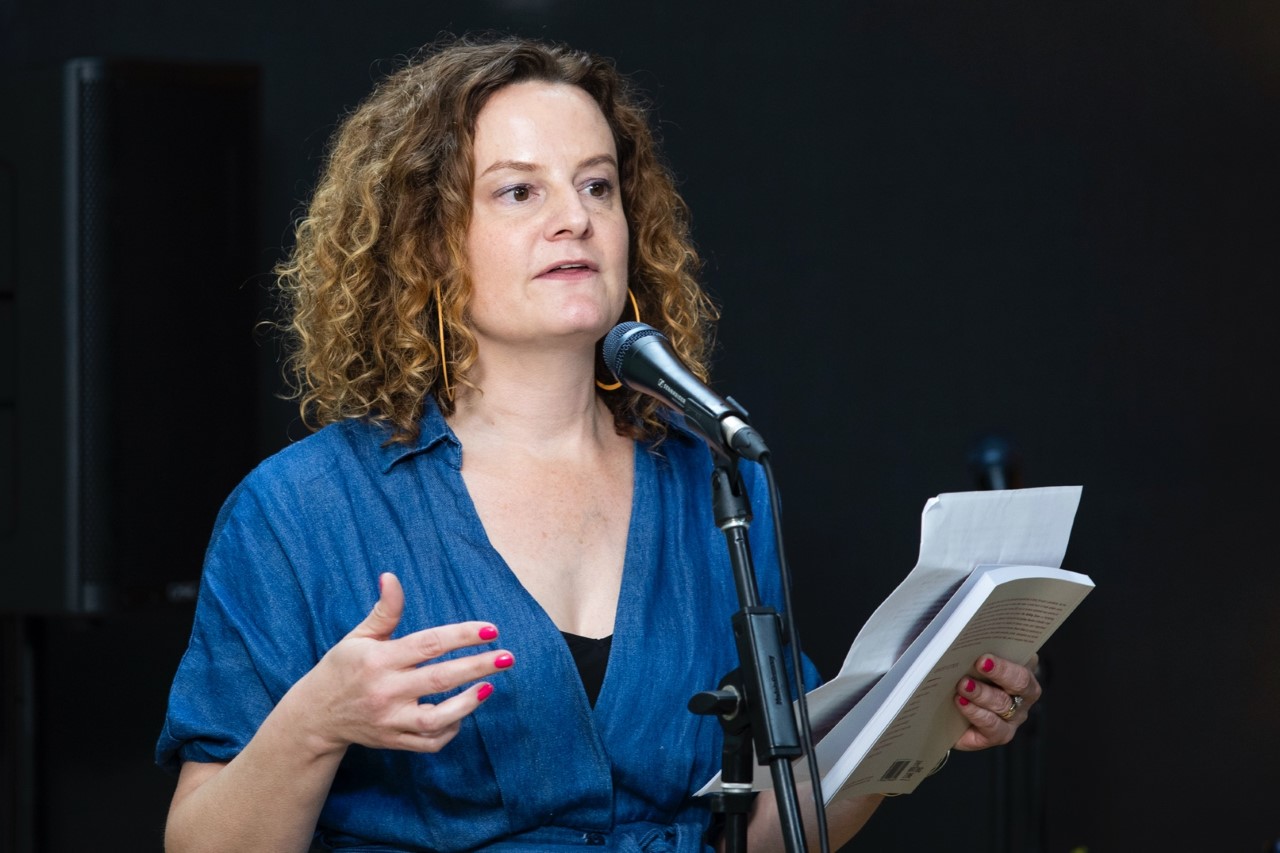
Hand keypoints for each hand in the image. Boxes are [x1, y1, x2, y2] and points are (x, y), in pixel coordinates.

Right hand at [293, 572, 511, 755]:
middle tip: (507, 657)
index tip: (490, 629)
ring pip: (436, 718)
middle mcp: (385, 691)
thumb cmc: (342, 668)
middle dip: (477, 667)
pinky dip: (450, 729)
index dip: (461, 635)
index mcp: (379, 659)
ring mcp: (390, 720)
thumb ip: (383, 611)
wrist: (315, 716)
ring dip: (468, 704)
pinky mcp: (394, 741)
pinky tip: (464, 711)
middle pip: (440, 678)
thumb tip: (392, 576)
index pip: (428, 644)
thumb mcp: (358, 636)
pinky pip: (430, 741)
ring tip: (490, 687)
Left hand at [951, 653, 1041, 750]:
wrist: (949, 717)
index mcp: (1022, 670)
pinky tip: (961, 702)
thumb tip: (969, 641)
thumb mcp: (972, 664)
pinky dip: (975, 712)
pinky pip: (991, 725)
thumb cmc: (963, 682)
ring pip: (1003, 703)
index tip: (993, 649)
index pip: (1026, 659)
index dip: (1012, 653)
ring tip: (963, 684)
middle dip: (1001, 670)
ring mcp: (1013, 717)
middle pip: (1020, 681)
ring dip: (982, 692)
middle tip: (981, 663)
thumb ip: (978, 653)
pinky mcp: (999, 735)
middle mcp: (1023, 695)